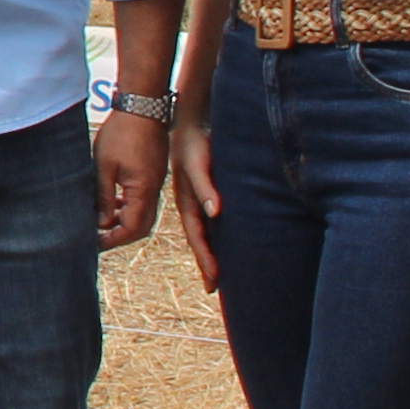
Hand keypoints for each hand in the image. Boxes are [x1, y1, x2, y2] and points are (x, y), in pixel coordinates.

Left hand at [90, 108, 166, 250]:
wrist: (143, 106)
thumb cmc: (121, 133)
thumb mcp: (104, 167)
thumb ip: (103, 197)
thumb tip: (101, 223)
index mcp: (143, 190)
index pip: (132, 229)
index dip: (113, 239)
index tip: (94, 244)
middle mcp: (154, 190)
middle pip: (141, 226)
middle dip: (119, 235)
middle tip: (97, 238)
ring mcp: (156, 181)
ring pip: (142, 213)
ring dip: (123, 220)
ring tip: (100, 220)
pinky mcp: (153, 173)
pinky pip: (142, 198)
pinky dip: (127, 205)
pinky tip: (112, 201)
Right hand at [166, 114, 222, 296]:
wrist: (189, 121)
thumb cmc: (194, 141)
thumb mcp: (198, 163)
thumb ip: (205, 188)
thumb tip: (215, 212)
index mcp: (187, 202)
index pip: (198, 238)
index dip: (206, 259)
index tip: (214, 281)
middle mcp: (191, 204)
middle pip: (199, 240)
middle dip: (206, 263)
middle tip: (214, 287)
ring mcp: (197, 199)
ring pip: (204, 231)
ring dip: (210, 251)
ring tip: (217, 270)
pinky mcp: (205, 191)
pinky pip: (209, 220)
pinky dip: (214, 234)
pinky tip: (222, 238)